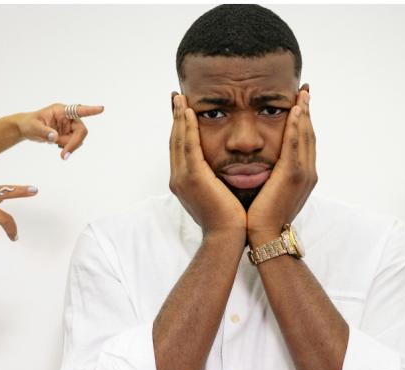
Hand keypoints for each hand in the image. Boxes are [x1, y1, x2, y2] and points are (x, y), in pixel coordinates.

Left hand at [15, 102, 103, 159]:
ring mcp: (69, 126)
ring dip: (69, 146)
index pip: (78, 110)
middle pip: (81, 131)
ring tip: (55, 145)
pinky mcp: (68, 134)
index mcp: (61, 110)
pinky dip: (67, 148)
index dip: (90, 110)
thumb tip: (54, 137)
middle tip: (63, 156)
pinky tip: (57, 145)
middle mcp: (68, 117)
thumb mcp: (33, 127)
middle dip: (74, 143)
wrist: (26, 129)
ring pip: (78, 139)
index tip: (101, 109)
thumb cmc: (29, 124)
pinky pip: (74, 143)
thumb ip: (44, 132)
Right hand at [168, 93, 245, 237]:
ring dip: (179, 116)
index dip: (179, 128)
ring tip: (180, 97)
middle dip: (175, 118)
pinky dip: (187, 127)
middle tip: (176, 97)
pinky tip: (188, 111)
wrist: (227, 236)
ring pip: (178, 140)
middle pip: (175, 141)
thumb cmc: (229, 220)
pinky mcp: (193, 178)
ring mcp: (183, 178)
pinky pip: (188, 146)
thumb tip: (222, 170)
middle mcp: (178, 179)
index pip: (180, 149)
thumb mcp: (219, 194)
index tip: (181, 110)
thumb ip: (215, 180)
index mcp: (184, 183)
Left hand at [247, 85, 316, 244]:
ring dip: (304, 113)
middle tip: (304, 91)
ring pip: (305, 136)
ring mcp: (303, 174)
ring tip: (301, 94)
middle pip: (309, 135)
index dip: (304, 122)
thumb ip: (271, 176)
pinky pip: (295, 145)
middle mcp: (308, 172)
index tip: (301, 104)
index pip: (304, 142)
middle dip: (307, 112)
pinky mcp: (292, 175)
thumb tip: (263, 166)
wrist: (265, 236)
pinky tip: (295, 110)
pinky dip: (296, 126)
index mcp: (303, 176)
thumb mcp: (270, 192)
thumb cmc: (262, 218)